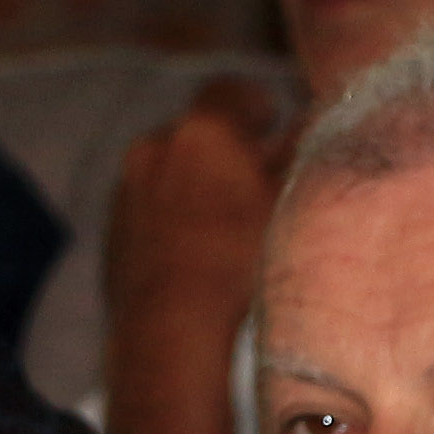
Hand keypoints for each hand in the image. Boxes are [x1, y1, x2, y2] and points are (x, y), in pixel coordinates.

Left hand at [101, 75, 290, 433]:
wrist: (173, 340)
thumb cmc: (243, 268)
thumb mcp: (290, 204)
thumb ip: (304, 155)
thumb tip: (320, 119)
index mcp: (202, 131)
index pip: (233, 93)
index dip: (259, 105)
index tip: (275, 121)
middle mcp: (154, 150)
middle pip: (197, 133)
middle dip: (226, 150)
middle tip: (259, 177)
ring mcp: (127, 193)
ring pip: (169, 172)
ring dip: (196, 185)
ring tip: (229, 223)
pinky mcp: (113, 237)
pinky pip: (148, 211)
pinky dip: (171, 219)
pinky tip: (198, 255)